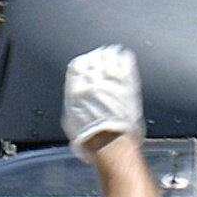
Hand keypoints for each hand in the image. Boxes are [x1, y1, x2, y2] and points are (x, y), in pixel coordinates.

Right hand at [61, 45, 143, 160]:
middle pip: (94, 58)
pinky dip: (124, 58)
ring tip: (113, 59)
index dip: (84, 64)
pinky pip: (125, 59)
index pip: (78, 64)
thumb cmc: (90, 135)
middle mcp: (91, 77)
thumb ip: (73, 101)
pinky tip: (124, 60)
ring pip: (109, 55)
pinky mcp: (126, 80)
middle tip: (103, 63)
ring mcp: (109, 77)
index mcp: (75, 85)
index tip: (88, 66)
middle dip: (98, 60)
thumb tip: (77, 96)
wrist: (108, 141)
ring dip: (111, 57)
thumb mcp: (71, 117)